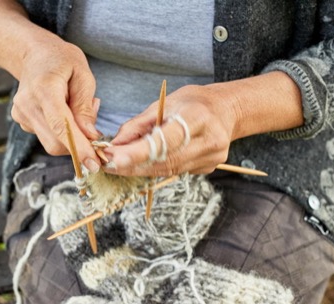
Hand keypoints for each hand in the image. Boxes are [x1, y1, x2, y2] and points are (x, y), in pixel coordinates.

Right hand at [0, 0, 101, 171]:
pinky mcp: (22, 121)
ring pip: (52, 143)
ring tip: (78, 111)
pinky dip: (62, 133)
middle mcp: (28, 104)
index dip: (79, 148)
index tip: (94, 164)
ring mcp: (21, 114)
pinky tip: (65, 113)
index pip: (62, 126)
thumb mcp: (83, 74)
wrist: (34, 54)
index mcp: (44, 88)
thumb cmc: (62, 60)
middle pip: (56, 142)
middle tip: (95, 129)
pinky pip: (47, 137)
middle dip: (79, 146)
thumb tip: (90, 136)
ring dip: (72, 138)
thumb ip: (85, 107)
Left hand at [104, 84, 238, 175]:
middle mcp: (209, 140)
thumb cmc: (193, 102)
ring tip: (119, 164)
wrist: (225, 110)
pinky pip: (175, 171)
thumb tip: (114, 145)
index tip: (115, 158)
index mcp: (199, 117)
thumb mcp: (165, 103)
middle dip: (133, 164)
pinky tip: (143, 163)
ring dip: (140, 169)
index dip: (138, 152)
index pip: (165, 140)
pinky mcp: (208, 168)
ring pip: (167, 170)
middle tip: (108, 164)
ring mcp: (211, 158)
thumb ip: (138, 125)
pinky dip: (156, 168)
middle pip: (164, 160)